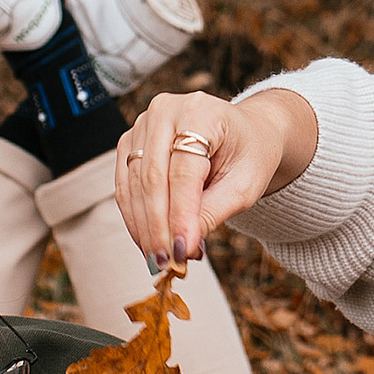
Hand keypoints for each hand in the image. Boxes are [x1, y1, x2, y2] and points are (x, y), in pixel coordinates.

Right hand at [114, 88, 316, 268]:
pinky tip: (147, 241)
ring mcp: (143, 123)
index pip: (184, 171)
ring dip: (143, 226)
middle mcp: (166, 110)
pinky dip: (134, 216)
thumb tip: (182, 247)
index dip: (181, 215)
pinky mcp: (130, 140)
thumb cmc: (249, 155)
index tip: (182, 252)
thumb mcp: (245, 185)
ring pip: (134, 184)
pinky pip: (125, 184)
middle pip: (153, 177)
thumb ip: (213, 212)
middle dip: (158, 226)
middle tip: (167, 263)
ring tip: (159, 259)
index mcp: (201, 111)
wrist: (245, 132)